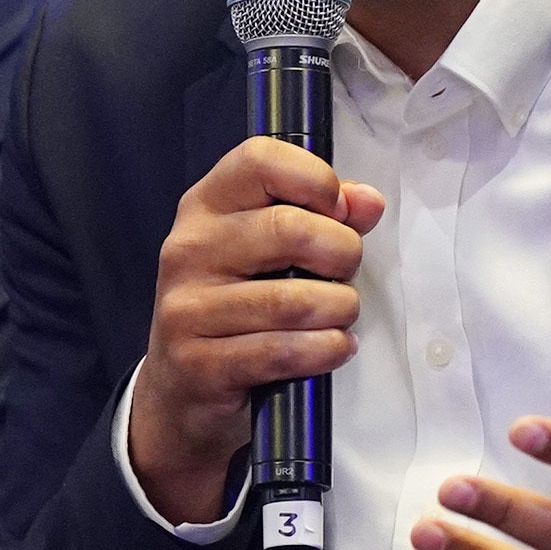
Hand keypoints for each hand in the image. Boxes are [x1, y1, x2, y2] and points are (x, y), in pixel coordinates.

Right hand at [126, 136, 387, 524]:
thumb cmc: (238, 307)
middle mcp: (188, 249)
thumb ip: (323, 217)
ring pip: (294, 300)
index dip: (315, 180)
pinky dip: (325, 351)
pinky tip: (333, 348)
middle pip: (289, 230)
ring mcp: (187, 308)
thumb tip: (367, 201)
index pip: (260, 160)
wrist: (183, 389)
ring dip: (339, 310)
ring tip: (340, 317)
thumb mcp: (270, 252)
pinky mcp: (199, 364)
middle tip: (345, 275)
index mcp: (205, 206)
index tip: (337, 211)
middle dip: (341, 254)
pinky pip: (283, 352)